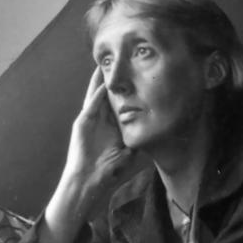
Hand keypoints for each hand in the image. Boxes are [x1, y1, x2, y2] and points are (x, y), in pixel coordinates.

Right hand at [41, 69, 136, 242]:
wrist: (89, 182)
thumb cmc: (109, 171)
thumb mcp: (131, 154)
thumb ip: (141, 143)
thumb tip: (161, 138)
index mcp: (112, 126)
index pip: (121, 103)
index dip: (128, 90)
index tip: (138, 76)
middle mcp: (100, 120)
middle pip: (108, 93)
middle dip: (113, 79)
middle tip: (120, 60)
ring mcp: (90, 120)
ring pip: (96, 94)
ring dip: (101, 80)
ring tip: (107, 63)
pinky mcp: (81, 124)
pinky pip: (90, 105)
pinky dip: (96, 95)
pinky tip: (102, 83)